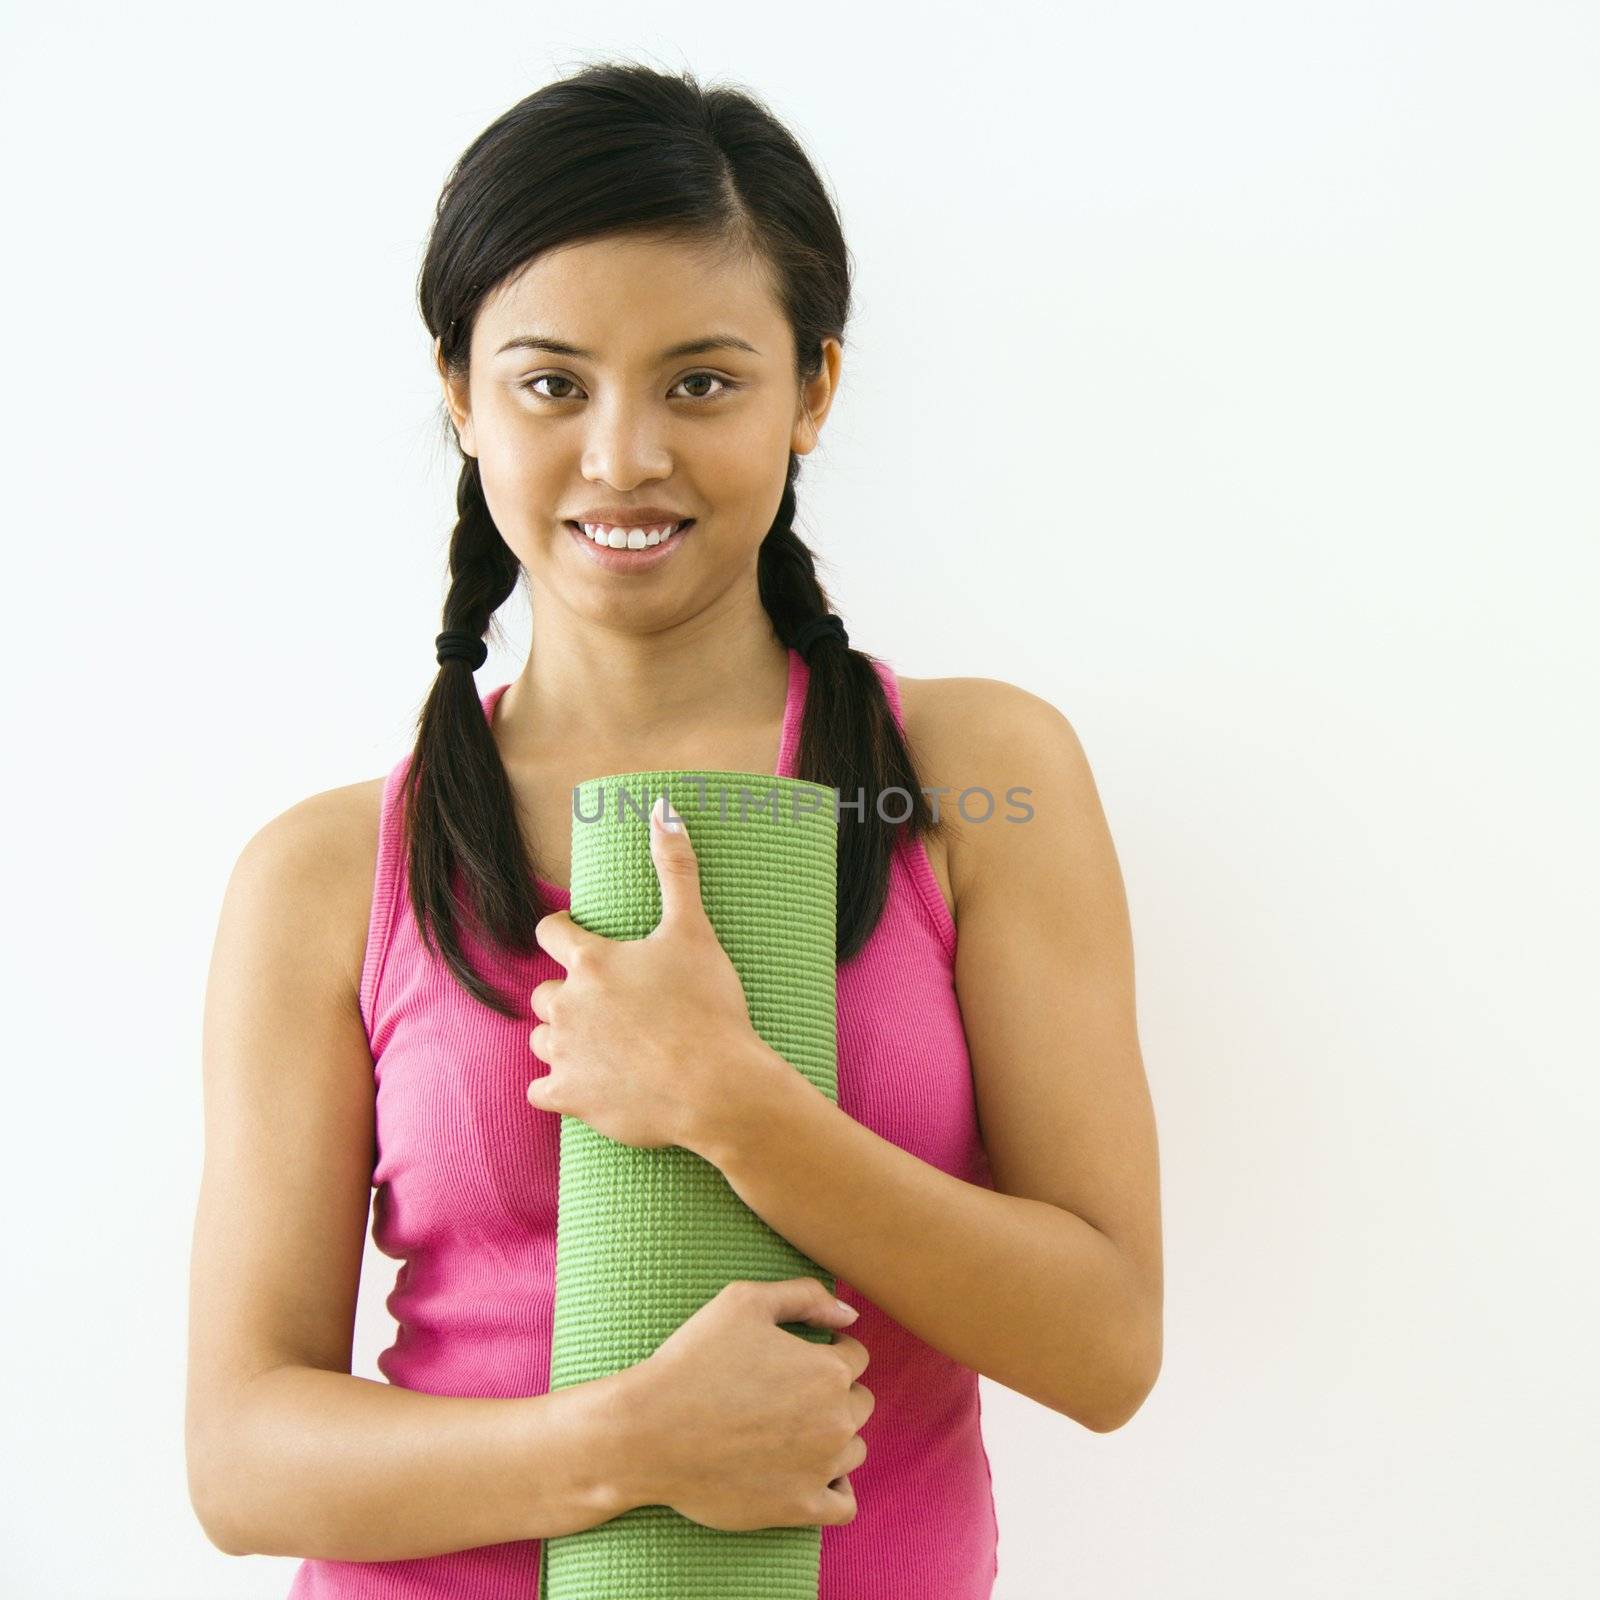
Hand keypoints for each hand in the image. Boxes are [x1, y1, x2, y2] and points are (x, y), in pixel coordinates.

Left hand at [526, 793, 766, 1152]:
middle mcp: (567, 1005)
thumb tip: (665, 810)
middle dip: (568, 995)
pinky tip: (586, 1084)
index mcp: (591, 961)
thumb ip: (676, 869)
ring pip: (543, 1040)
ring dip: (564, 1039)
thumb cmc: (708, 1007)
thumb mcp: (695, 931)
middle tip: (608, 1003)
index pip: (549, 932)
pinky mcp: (570, 1098)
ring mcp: (565, 1054)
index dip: (562, 931)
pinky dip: (558, 1087)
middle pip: (544, 992)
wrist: (717, 1087)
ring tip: (603, 1044)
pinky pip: (542, 1090)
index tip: (574, 937)